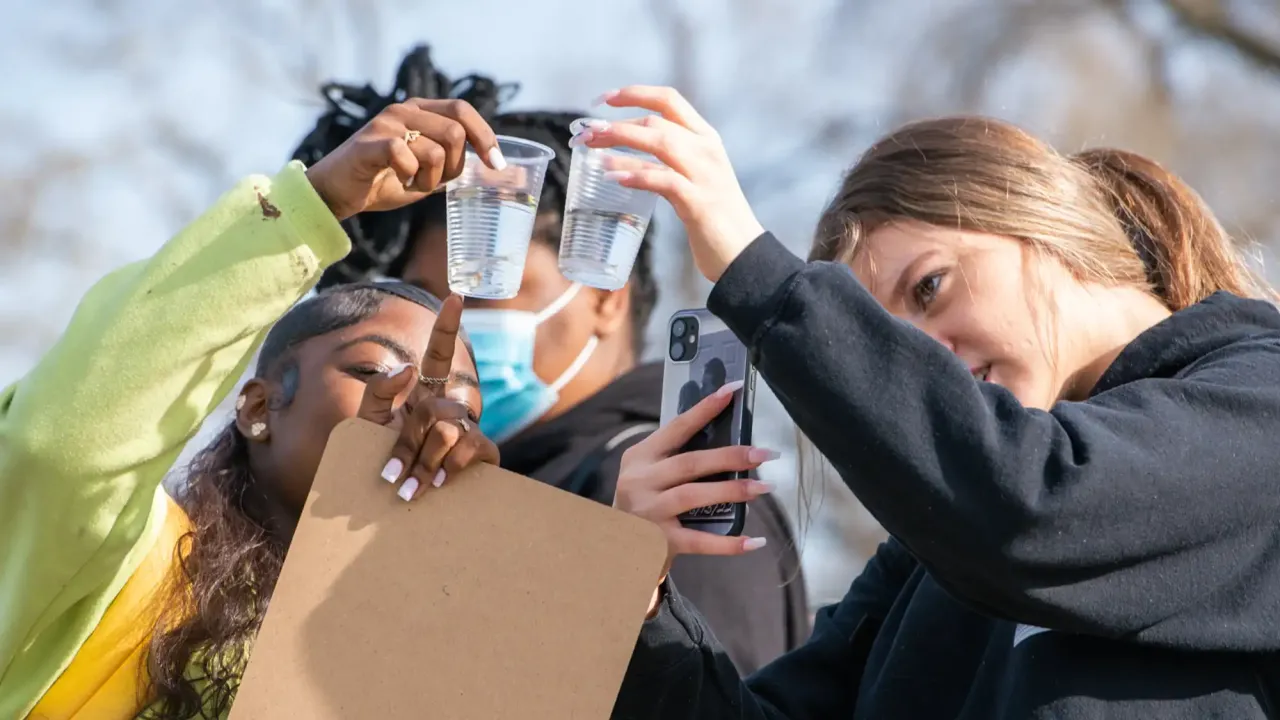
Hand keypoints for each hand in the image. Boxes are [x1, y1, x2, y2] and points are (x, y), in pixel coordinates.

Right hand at [306, 99, 504, 221]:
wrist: (336, 193)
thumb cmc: (383, 181)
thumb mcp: (428, 173)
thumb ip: (453, 165)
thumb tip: (495, 167)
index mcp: (420, 111)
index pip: (463, 110)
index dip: (485, 136)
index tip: (496, 164)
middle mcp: (404, 110)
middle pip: (456, 132)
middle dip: (454, 166)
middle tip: (433, 182)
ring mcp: (387, 123)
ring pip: (436, 151)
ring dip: (430, 179)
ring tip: (411, 183)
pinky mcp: (371, 142)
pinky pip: (409, 157)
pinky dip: (410, 178)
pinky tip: (398, 181)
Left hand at [355, 294, 499, 500]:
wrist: (390, 506)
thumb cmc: (379, 463)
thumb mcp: (368, 425)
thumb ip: (378, 393)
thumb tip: (409, 367)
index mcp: (424, 393)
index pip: (439, 354)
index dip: (447, 326)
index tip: (455, 295)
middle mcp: (450, 407)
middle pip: (435, 409)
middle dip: (410, 443)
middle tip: (393, 477)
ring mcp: (469, 429)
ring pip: (449, 428)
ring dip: (426, 460)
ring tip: (411, 490)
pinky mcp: (484, 454)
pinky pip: (472, 446)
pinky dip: (451, 467)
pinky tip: (438, 485)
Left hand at [577, 86, 765, 282]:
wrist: (744, 254)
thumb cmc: (715, 217)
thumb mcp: (698, 177)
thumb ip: (674, 159)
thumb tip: (632, 150)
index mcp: (707, 139)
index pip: (669, 100)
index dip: (634, 94)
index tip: (604, 99)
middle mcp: (707, 150)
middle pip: (655, 121)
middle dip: (615, 124)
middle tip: (585, 133)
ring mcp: (704, 175)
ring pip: (659, 142)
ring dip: (620, 141)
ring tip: (591, 148)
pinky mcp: (698, 202)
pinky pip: (662, 180)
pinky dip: (635, 175)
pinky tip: (612, 178)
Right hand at [613, 380, 778, 612]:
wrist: (613, 546)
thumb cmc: (643, 502)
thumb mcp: (648, 472)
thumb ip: (677, 458)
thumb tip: (729, 444)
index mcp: (641, 457)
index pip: (677, 426)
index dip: (705, 409)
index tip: (732, 391)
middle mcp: (641, 481)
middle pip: (690, 463)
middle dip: (730, 456)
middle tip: (763, 453)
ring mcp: (649, 511)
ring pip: (693, 495)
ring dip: (732, 490)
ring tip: (763, 487)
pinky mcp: (660, 542)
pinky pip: (699, 541)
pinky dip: (728, 543)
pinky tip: (754, 541)